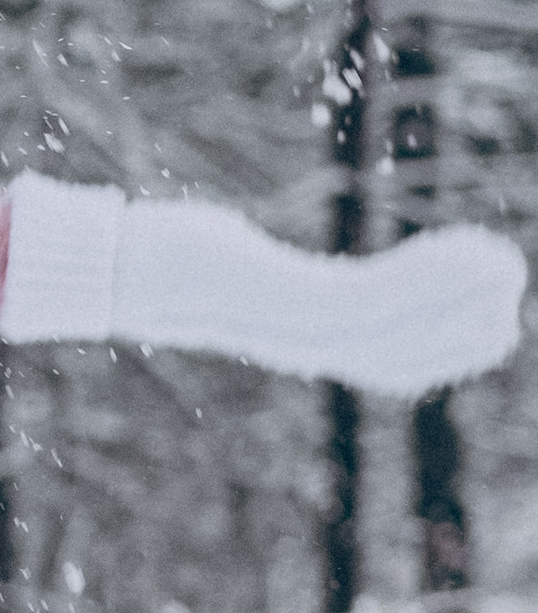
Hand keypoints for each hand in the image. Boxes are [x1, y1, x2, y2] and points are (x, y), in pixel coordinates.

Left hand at [114, 204, 524, 398]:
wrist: (114, 268)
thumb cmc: (164, 261)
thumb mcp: (228, 268)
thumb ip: (259, 276)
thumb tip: (251, 260)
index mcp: (296, 340)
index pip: (387, 362)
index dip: (443, 346)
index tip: (488, 318)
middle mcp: (302, 343)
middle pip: (405, 353)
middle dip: (466, 325)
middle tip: (512, 283)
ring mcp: (295, 327)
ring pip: (401, 326)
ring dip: (459, 294)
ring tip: (505, 264)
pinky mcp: (285, 300)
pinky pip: (374, 298)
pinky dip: (426, 278)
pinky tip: (459, 249)